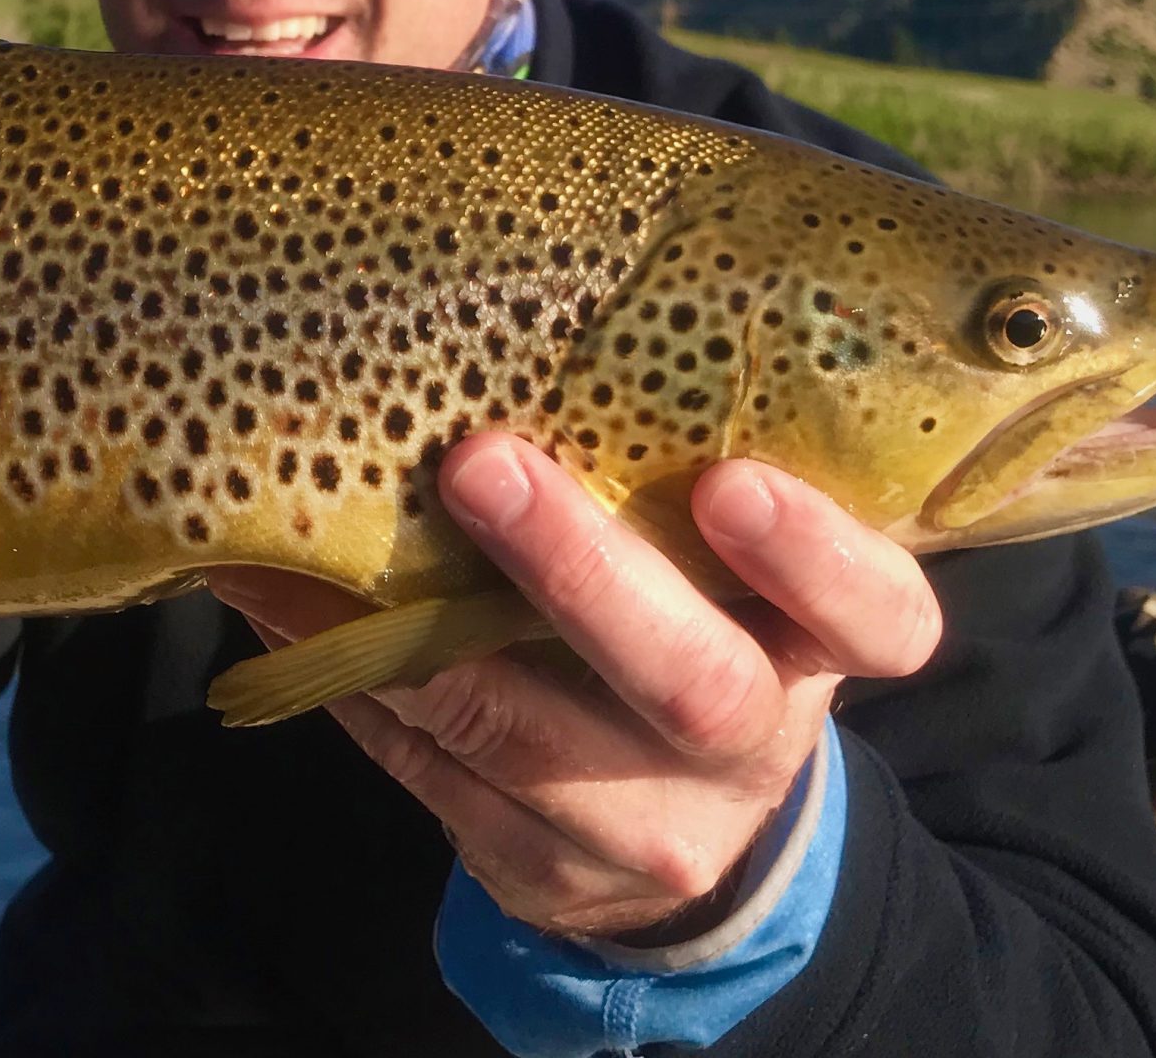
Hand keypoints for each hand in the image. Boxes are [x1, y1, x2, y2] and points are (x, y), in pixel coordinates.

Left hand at [206, 435, 943, 942]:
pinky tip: (278, 597)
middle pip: (686, 682)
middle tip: (480, 465)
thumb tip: (557, 291)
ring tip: (319, 525)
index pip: (876, 615)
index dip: (812, 556)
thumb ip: (688, 460)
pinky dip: (345, 674)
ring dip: (405, 627)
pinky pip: (421, 768)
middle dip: (577, 573)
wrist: (692, 819)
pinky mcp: (529, 863)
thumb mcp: (734, 559)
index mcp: (821, 647)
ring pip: (516, 732)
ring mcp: (639, 826)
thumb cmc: (702, 615)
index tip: (730, 480)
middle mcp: (748, 745)